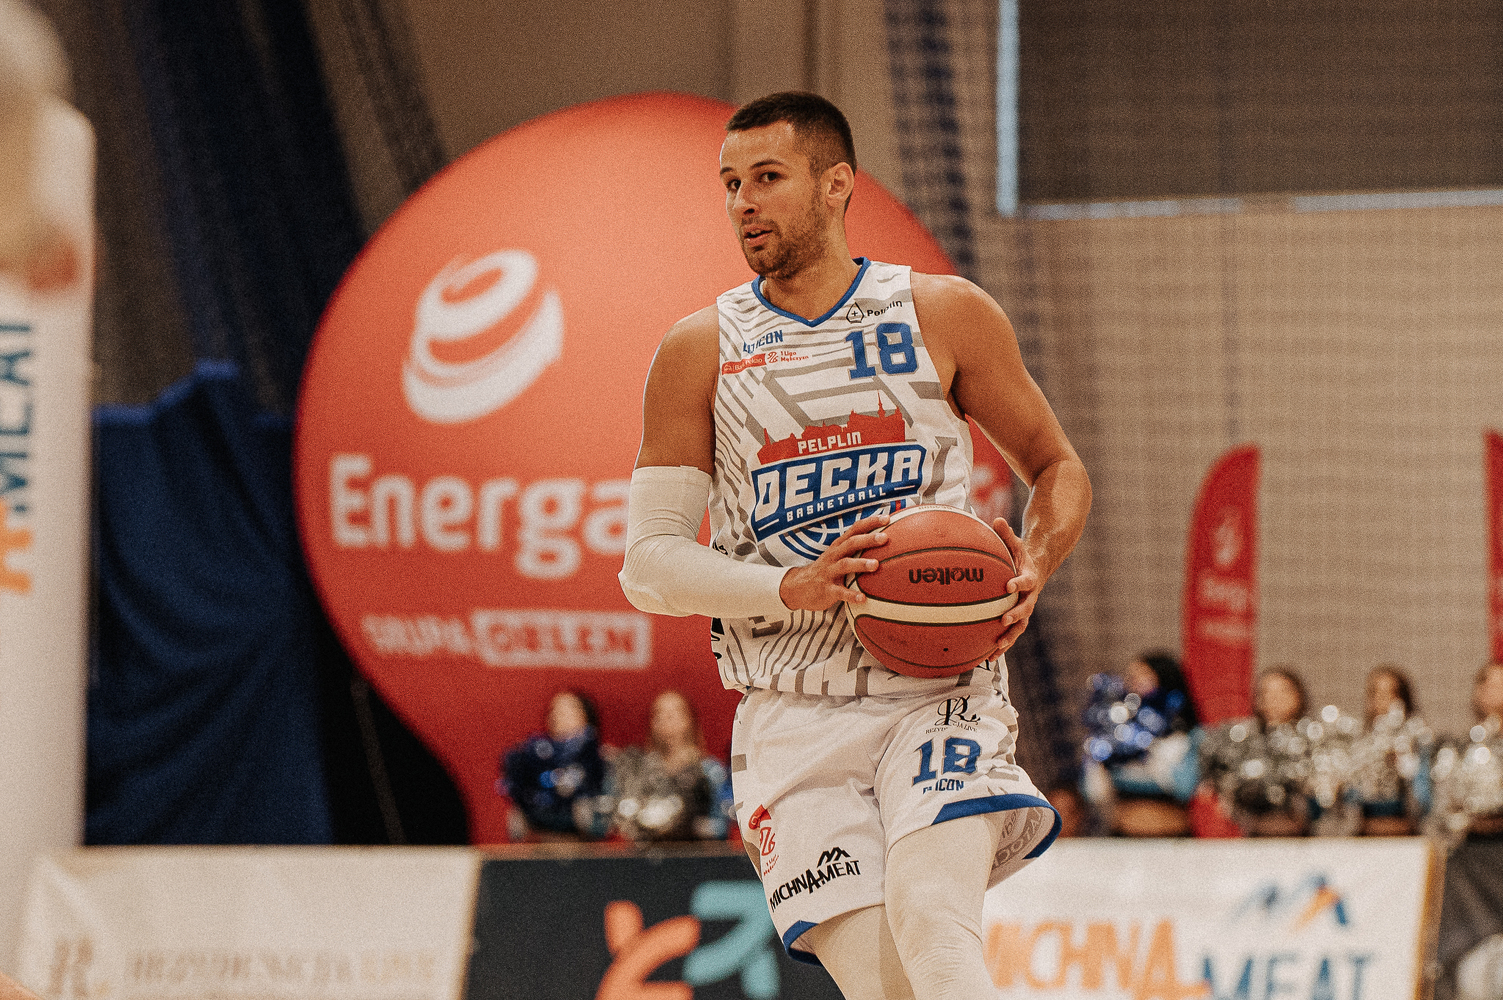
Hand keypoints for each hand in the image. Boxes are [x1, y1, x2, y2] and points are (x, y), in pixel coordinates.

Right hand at [778, 511, 889, 610]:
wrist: (799, 587)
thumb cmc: (827, 570)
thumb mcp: (839, 556)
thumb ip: (857, 549)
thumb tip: (885, 541)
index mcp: (838, 546)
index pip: (854, 529)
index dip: (870, 522)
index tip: (887, 518)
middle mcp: (833, 556)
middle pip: (851, 543)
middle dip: (868, 540)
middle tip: (885, 538)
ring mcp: (829, 572)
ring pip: (845, 565)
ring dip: (860, 564)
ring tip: (876, 565)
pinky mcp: (826, 590)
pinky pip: (840, 592)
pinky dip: (851, 595)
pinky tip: (863, 599)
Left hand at [992, 517, 1040, 653]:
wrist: (1037, 569)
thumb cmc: (1020, 555)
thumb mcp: (1015, 543)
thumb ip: (1006, 534)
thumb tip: (995, 519)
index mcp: (1030, 578)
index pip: (1027, 581)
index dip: (1020, 583)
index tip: (1009, 586)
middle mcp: (1030, 596)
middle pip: (1026, 609)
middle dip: (1015, 615)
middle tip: (1003, 620)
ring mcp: (1025, 609)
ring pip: (1019, 627)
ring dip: (1008, 638)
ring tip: (995, 649)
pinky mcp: (1018, 618)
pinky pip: (1010, 634)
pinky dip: (1001, 645)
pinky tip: (986, 658)